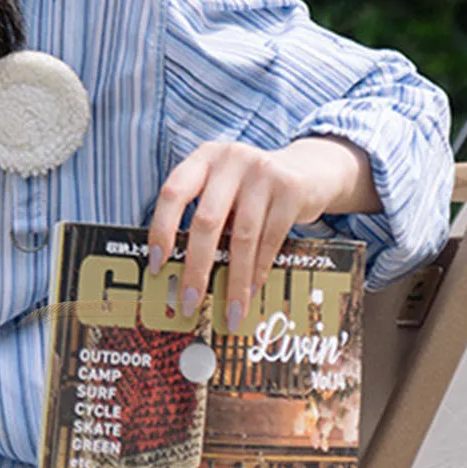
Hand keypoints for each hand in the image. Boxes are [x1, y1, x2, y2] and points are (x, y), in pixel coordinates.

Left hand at [146, 136, 378, 329]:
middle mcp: (231, 160)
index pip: (173, 193)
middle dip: (196, 268)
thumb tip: (179, 270)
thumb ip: (203, 214)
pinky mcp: (290, 189)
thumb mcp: (224, 187)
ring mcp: (263, 172)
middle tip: (189, 302)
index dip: (161, 230)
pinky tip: (251, 290)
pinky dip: (258, 270)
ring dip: (233, 280)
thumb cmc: (252, 188)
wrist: (309, 168)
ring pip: (241, 237)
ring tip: (229, 309)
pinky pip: (270, 240)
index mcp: (205, 158)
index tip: (158, 266)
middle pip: (206, 221)